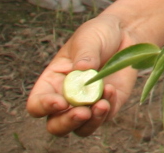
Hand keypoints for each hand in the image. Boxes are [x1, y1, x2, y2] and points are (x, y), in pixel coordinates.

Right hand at [25, 11, 139, 135]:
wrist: (126, 33)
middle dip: (67, 123)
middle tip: (82, 112)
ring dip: (89, 122)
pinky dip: (108, 109)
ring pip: (80, 128)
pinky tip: (111, 90)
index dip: (44, 107)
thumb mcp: (88, 38)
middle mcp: (65, 99)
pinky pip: (104, 118)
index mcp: (52, 82)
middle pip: (56, 125)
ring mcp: (87, 105)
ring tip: (101, 104)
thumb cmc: (99, 34)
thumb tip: (82, 68)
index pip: (37, 104)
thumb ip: (84, 54)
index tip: (61, 102)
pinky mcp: (108, 106)